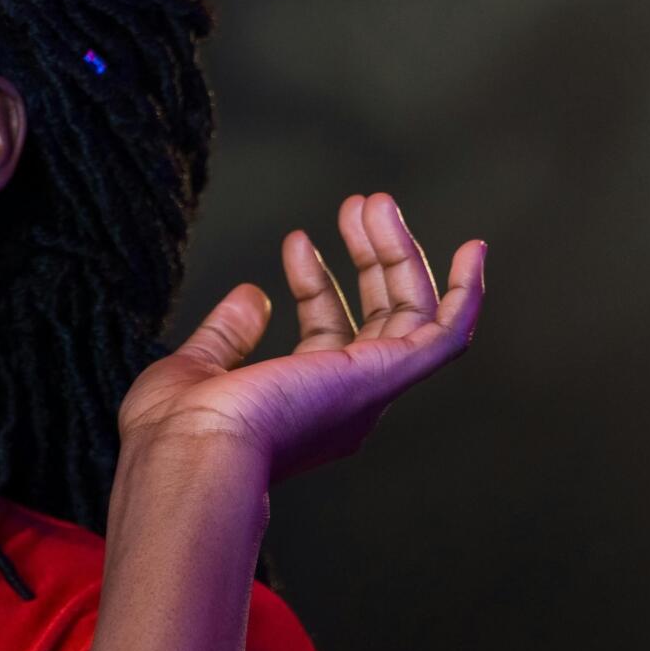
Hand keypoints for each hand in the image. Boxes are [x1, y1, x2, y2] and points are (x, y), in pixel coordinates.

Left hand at [116, 192, 486, 486]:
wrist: (193, 449)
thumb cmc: (176, 430)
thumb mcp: (195, 369)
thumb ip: (227, 335)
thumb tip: (253, 294)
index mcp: (301, 406)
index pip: (328, 336)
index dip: (316, 284)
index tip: (297, 240)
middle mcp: (344, 402)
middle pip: (377, 319)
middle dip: (371, 259)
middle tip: (358, 204)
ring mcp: (367, 390)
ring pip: (408, 314)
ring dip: (397, 254)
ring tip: (374, 201)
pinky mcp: (386, 374)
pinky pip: (448, 335)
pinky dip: (466, 293)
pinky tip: (473, 250)